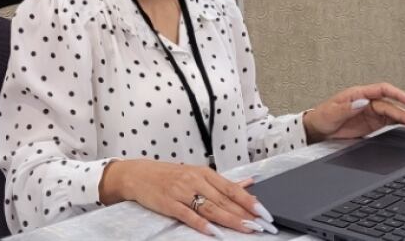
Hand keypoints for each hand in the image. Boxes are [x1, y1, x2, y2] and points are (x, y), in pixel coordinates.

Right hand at [99, 159, 274, 236]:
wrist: (139, 174)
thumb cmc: (170, 175)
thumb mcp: (197, 173)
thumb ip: (223, 182)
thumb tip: (249, 184)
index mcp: (204, 172)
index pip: (232, 189)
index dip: (250, 201)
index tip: (265, 213)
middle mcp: (195, 180)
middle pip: (224, 200)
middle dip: (245, 214)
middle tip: (261, 225)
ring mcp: (182, 191)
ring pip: (210, 208)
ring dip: (230, 220)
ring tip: (245, 229)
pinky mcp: (169, 203)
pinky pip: (188, 215)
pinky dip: (202, 224)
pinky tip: (214, 232)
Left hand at [302, 82, 404, 142]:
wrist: (318, 130)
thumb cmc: (323, 117)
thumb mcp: (332, 112)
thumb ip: (347, 107)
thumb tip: (363, 101)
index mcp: (359, 94)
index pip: (383, 90)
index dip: (398, 94)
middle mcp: (369, 102)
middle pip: (392, 106)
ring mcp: (372, 114)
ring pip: (395, 115)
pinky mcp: (374, 125)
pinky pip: (391, 124)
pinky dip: (403, 126)